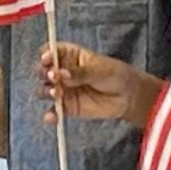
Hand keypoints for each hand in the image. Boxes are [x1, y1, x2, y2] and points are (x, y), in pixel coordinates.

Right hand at [39, 43, 161, 121]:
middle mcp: (62, 72)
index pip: (50, 52)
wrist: (128, 96)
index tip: (47, 59)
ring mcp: (63, 90)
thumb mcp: (99, 69)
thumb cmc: (114, 74)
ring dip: (46, 92)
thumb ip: (80, 73)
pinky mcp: (67, 107)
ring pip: (44, 90)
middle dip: (44, 74)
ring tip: (57, 93)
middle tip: (53, 77)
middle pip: (43, 71)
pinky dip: (51, 115)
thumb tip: (62, 74)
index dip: (45, 55)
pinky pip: (54, 111)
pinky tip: (51, 117)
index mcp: (69, 56)